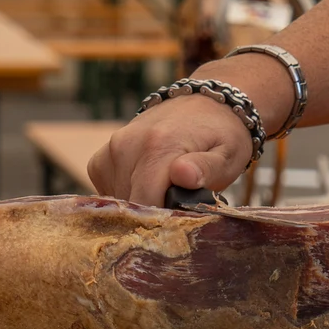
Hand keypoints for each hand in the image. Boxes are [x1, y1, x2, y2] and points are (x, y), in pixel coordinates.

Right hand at [87, 94, 253, 205]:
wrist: (203, 106)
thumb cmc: (221, 136)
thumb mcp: (228, 154)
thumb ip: (207, 168)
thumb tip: (183, 175)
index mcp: (159, 145)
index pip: (146, 201)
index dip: (163, 220)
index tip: (181, 222)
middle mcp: (128, 144)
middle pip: (130, 204)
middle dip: (153, 215)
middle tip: (179, 206)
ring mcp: (112, 149)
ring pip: (118, 201)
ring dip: (139, 205)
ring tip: (166, 191)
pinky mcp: (101, 158)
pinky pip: (106, 192)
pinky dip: (125, 196)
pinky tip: (146, 186)